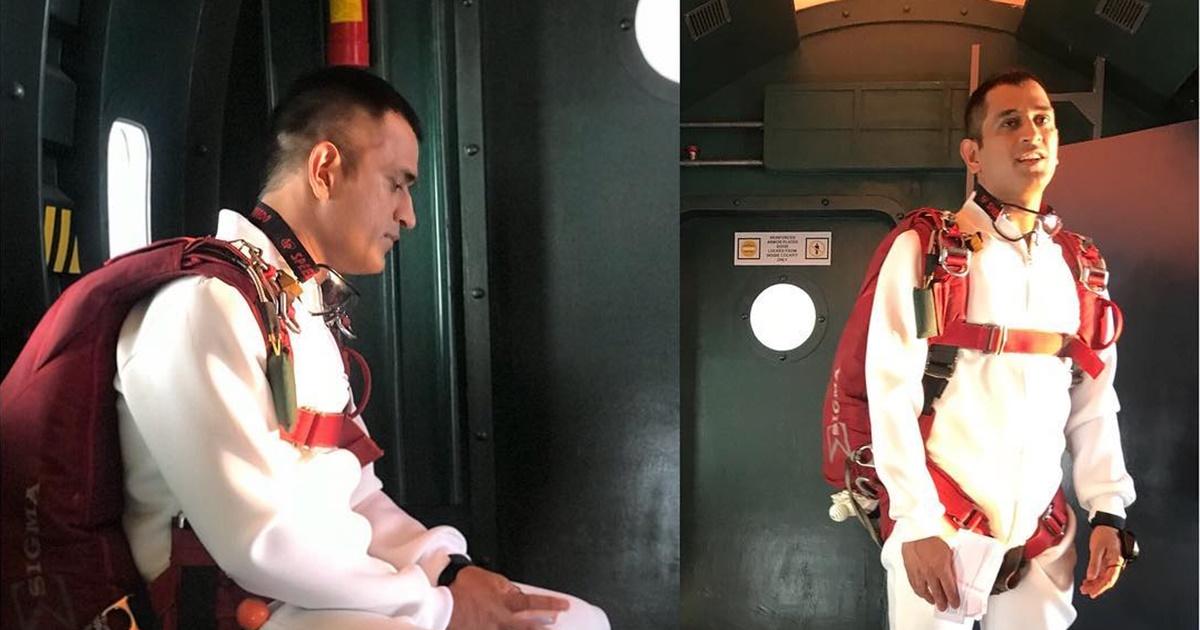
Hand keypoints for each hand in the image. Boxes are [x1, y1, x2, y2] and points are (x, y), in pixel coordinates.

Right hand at [446, 566, 569, 629]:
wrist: (442, 605)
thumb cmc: (461, 589)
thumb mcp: (486, 578)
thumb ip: (504, 585)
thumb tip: (515, 590)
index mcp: (505, 602)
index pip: (533, 602)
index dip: (550, 603)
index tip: (565, 605)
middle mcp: (502, 619)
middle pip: (529, 625)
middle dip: (544, 626)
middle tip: (557, 625)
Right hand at [900, 536, 959, 610]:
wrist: (915, 529)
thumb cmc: (931, 534)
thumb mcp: (948, 549)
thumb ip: (951, 563)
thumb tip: (955, 570)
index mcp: (942, 568)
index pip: (949, 590)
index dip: (953, 599)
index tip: (955, 603)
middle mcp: (930, 573)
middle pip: (937, 594)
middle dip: (942, 602)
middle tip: (944, 607)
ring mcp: (918, 572)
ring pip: (924, 591)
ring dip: (929, 598)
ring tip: (933, 601)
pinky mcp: (909, 569)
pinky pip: (913, 585)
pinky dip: (918, 591)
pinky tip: (920, 592)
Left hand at [1080, 526, 1123, 598]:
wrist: (1107, 524)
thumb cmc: (1105, 533)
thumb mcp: (1097, 548)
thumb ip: (1094, 563)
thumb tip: (1091, 576)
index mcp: (1116, 561)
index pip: (1109, 579)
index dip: (1101, 588)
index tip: (1093, 593)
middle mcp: (1115, 563)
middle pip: (1106, 580)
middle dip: (1096, 587)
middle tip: (1086, 591)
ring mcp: (1111, 562)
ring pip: (1104, 577)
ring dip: (1094, 583)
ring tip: (1085, 587)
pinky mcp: (1107, 560)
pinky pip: (1102, 571)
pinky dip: (1095, 576)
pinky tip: (1088, 579)